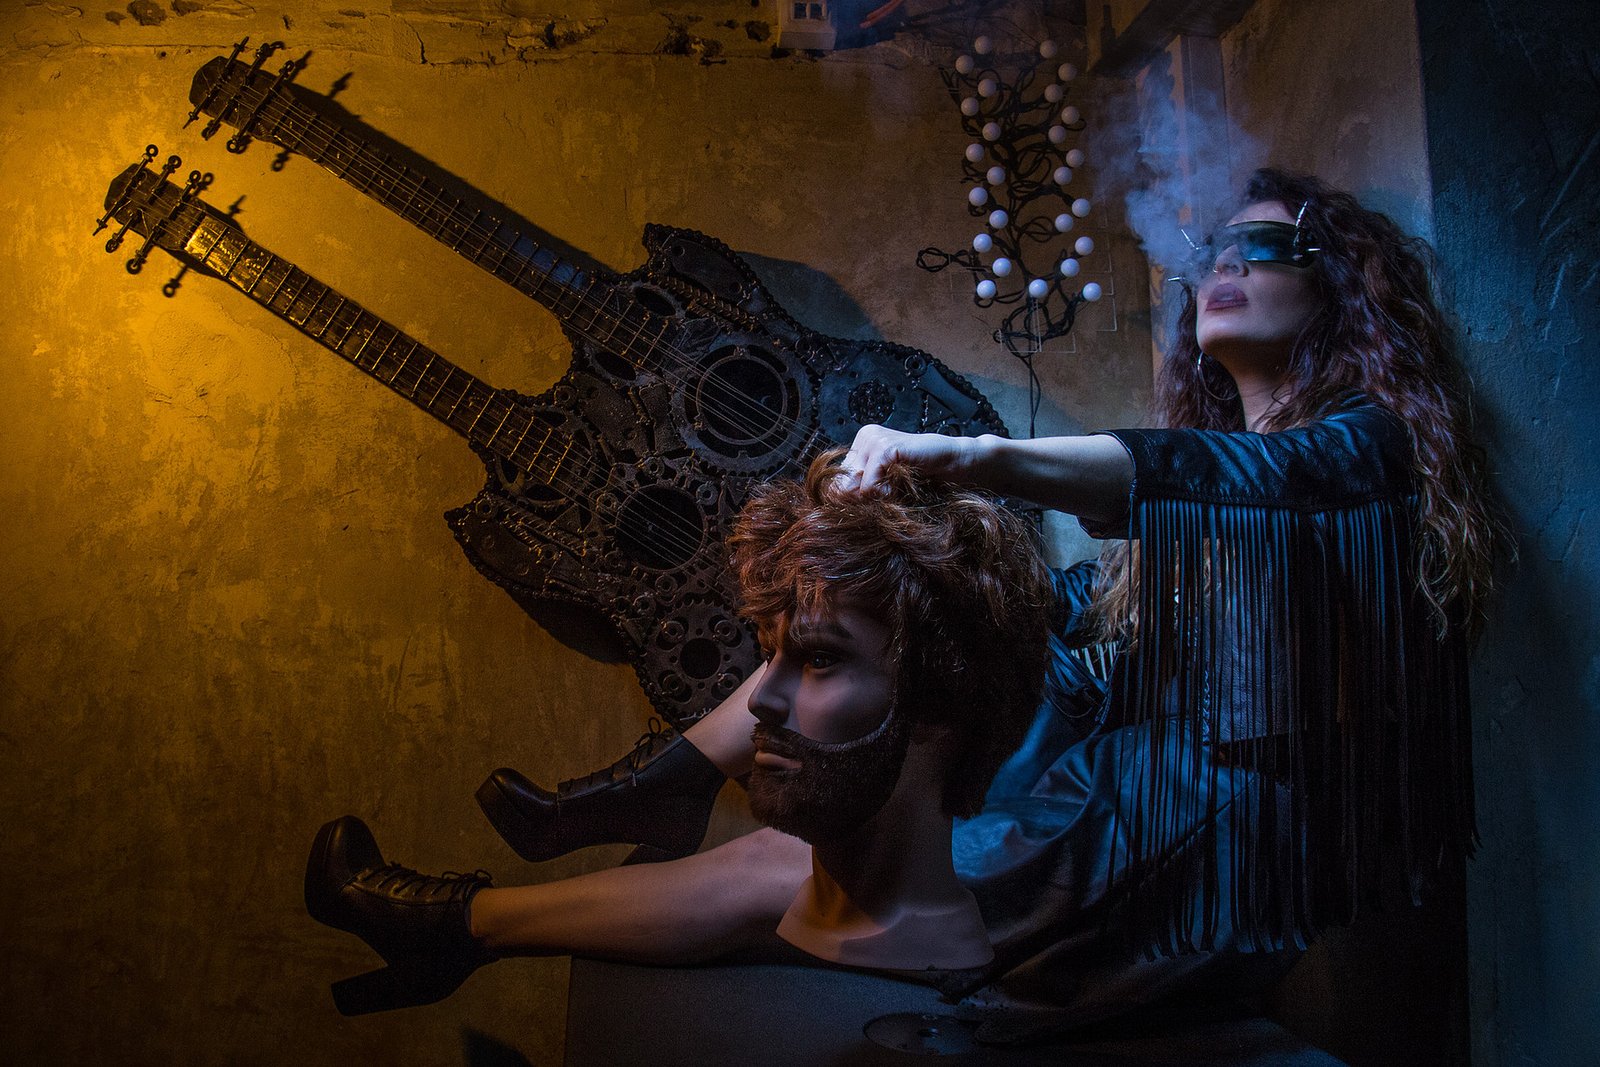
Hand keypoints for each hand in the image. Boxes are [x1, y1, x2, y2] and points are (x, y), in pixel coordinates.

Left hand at [841, 424, 979, 491]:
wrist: (957, 464)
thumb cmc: (924, 477)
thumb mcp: (887, 484)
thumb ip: (863, 490)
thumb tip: (833, 504)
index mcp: (862, 444)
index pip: (839, 482)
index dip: (857, 499)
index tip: (881, 499)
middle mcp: (864, 437)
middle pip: (843, 486)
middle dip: (866, 500)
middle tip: (893, 493)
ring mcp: (873, 439)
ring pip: (855, 488)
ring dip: (878, 498)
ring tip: (900, 486)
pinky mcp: (884, 447)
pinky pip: (869, 486)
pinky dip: (886, 494)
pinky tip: (904, 483)